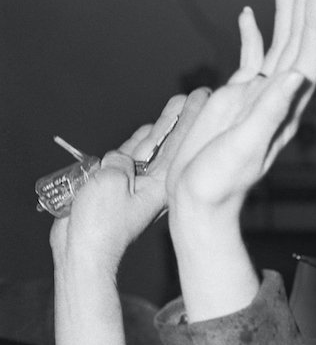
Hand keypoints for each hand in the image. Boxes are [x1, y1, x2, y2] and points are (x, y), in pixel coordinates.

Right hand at [48, 90, 208, 275]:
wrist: (83, 249)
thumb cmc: (99, 221)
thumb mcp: (111, 181)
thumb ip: (120, 162)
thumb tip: (122, 159)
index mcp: (158, 186)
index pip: (179, 144)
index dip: (190, 119)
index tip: (204, 99)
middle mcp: (152, 185)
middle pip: (171, 143)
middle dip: (183, 118)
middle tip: (200, 95)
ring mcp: (135, 187)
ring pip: (152, 148)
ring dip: (164, 125)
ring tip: (178, 104)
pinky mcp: (117, 189)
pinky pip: (131, 158)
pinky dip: (139, 142)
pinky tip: (148, 129)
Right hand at [166, 0, 315, 222]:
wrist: (201, 198)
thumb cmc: (222, 180)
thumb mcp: (248, 145)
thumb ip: (270, 111)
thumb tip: (297, 76)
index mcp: (285, 108)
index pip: (307, 57)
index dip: (313, 24)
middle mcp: (277, 97)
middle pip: (297, 42)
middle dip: (303, 4)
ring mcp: (258, 95)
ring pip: (278, 44)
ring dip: (284, 12)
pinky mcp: (237, 98)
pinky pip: (251, 59)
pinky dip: (253, 35)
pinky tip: (251, 13)